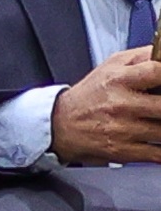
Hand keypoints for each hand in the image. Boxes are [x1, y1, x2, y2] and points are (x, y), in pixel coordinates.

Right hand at [59, 45, 160, 164]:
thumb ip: (143, 56)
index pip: (157, 71)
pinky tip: (157, 140)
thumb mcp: (113, 65)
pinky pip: (157, 154)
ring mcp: (123, 129)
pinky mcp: (124, 150)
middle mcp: (121, 105)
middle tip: (159, 105)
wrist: (61, 124)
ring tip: (155, 119)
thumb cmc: (90, 95)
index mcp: (119, 80)